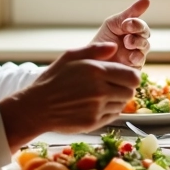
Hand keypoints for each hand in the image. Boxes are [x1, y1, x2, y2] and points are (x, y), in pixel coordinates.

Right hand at [0, 42, 140, 149]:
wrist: (36, 107)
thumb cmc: (53, 80)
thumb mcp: (70, 57)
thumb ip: (95, 49)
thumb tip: (115, 47)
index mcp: (97, 71)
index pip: (133, 76)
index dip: (131, 76)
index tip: (124, 76)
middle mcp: (100, 91)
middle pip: (130, 91)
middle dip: (125, 88)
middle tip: (113, 86)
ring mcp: (97, 108)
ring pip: (122, 104)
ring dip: (116, 100)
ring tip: (101, 96)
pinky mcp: (93, 123)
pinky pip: (112, 116)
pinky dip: (108, 111)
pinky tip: (95, 106)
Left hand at [90, 0, 151, 68]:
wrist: (90, 60)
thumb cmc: (102, 40)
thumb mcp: (114, 23)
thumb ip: (130, 13)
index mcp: (132, 31)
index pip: (141, 25)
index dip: (136, 23)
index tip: (126, 23)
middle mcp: (137, 42)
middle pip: (146, 34)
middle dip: (138, 31)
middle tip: (128, 31)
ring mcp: (136, 55)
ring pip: (145, 47)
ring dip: (138, 43)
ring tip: (127, 43)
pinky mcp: (134, 68)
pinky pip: (141, 62)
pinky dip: (137, 57)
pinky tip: (130, 57)